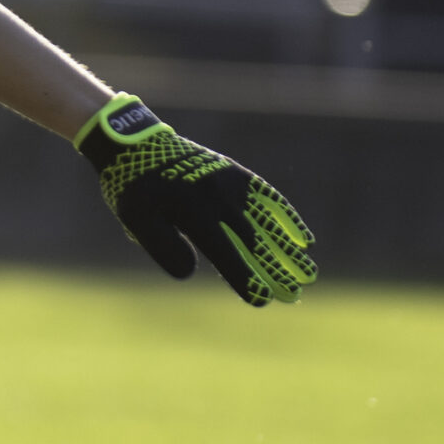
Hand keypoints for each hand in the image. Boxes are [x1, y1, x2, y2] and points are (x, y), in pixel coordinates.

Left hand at [76, 95, 316, 305]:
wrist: (137, 144)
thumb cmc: (135, 189)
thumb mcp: (135, 218)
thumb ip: (162, 246)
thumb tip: (191, 274)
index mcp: (192, 212)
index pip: (225, 253)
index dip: (244, 277)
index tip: (261, 299)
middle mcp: (217, 198)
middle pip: (253, 241)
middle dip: (275, 270)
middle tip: (294, 295)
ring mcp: (231, 184)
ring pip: (266, 223)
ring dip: (288, 249)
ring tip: (308, 273)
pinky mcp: (237, 174)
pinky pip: (269, 199)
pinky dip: (287, 218)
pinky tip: (304, 239)